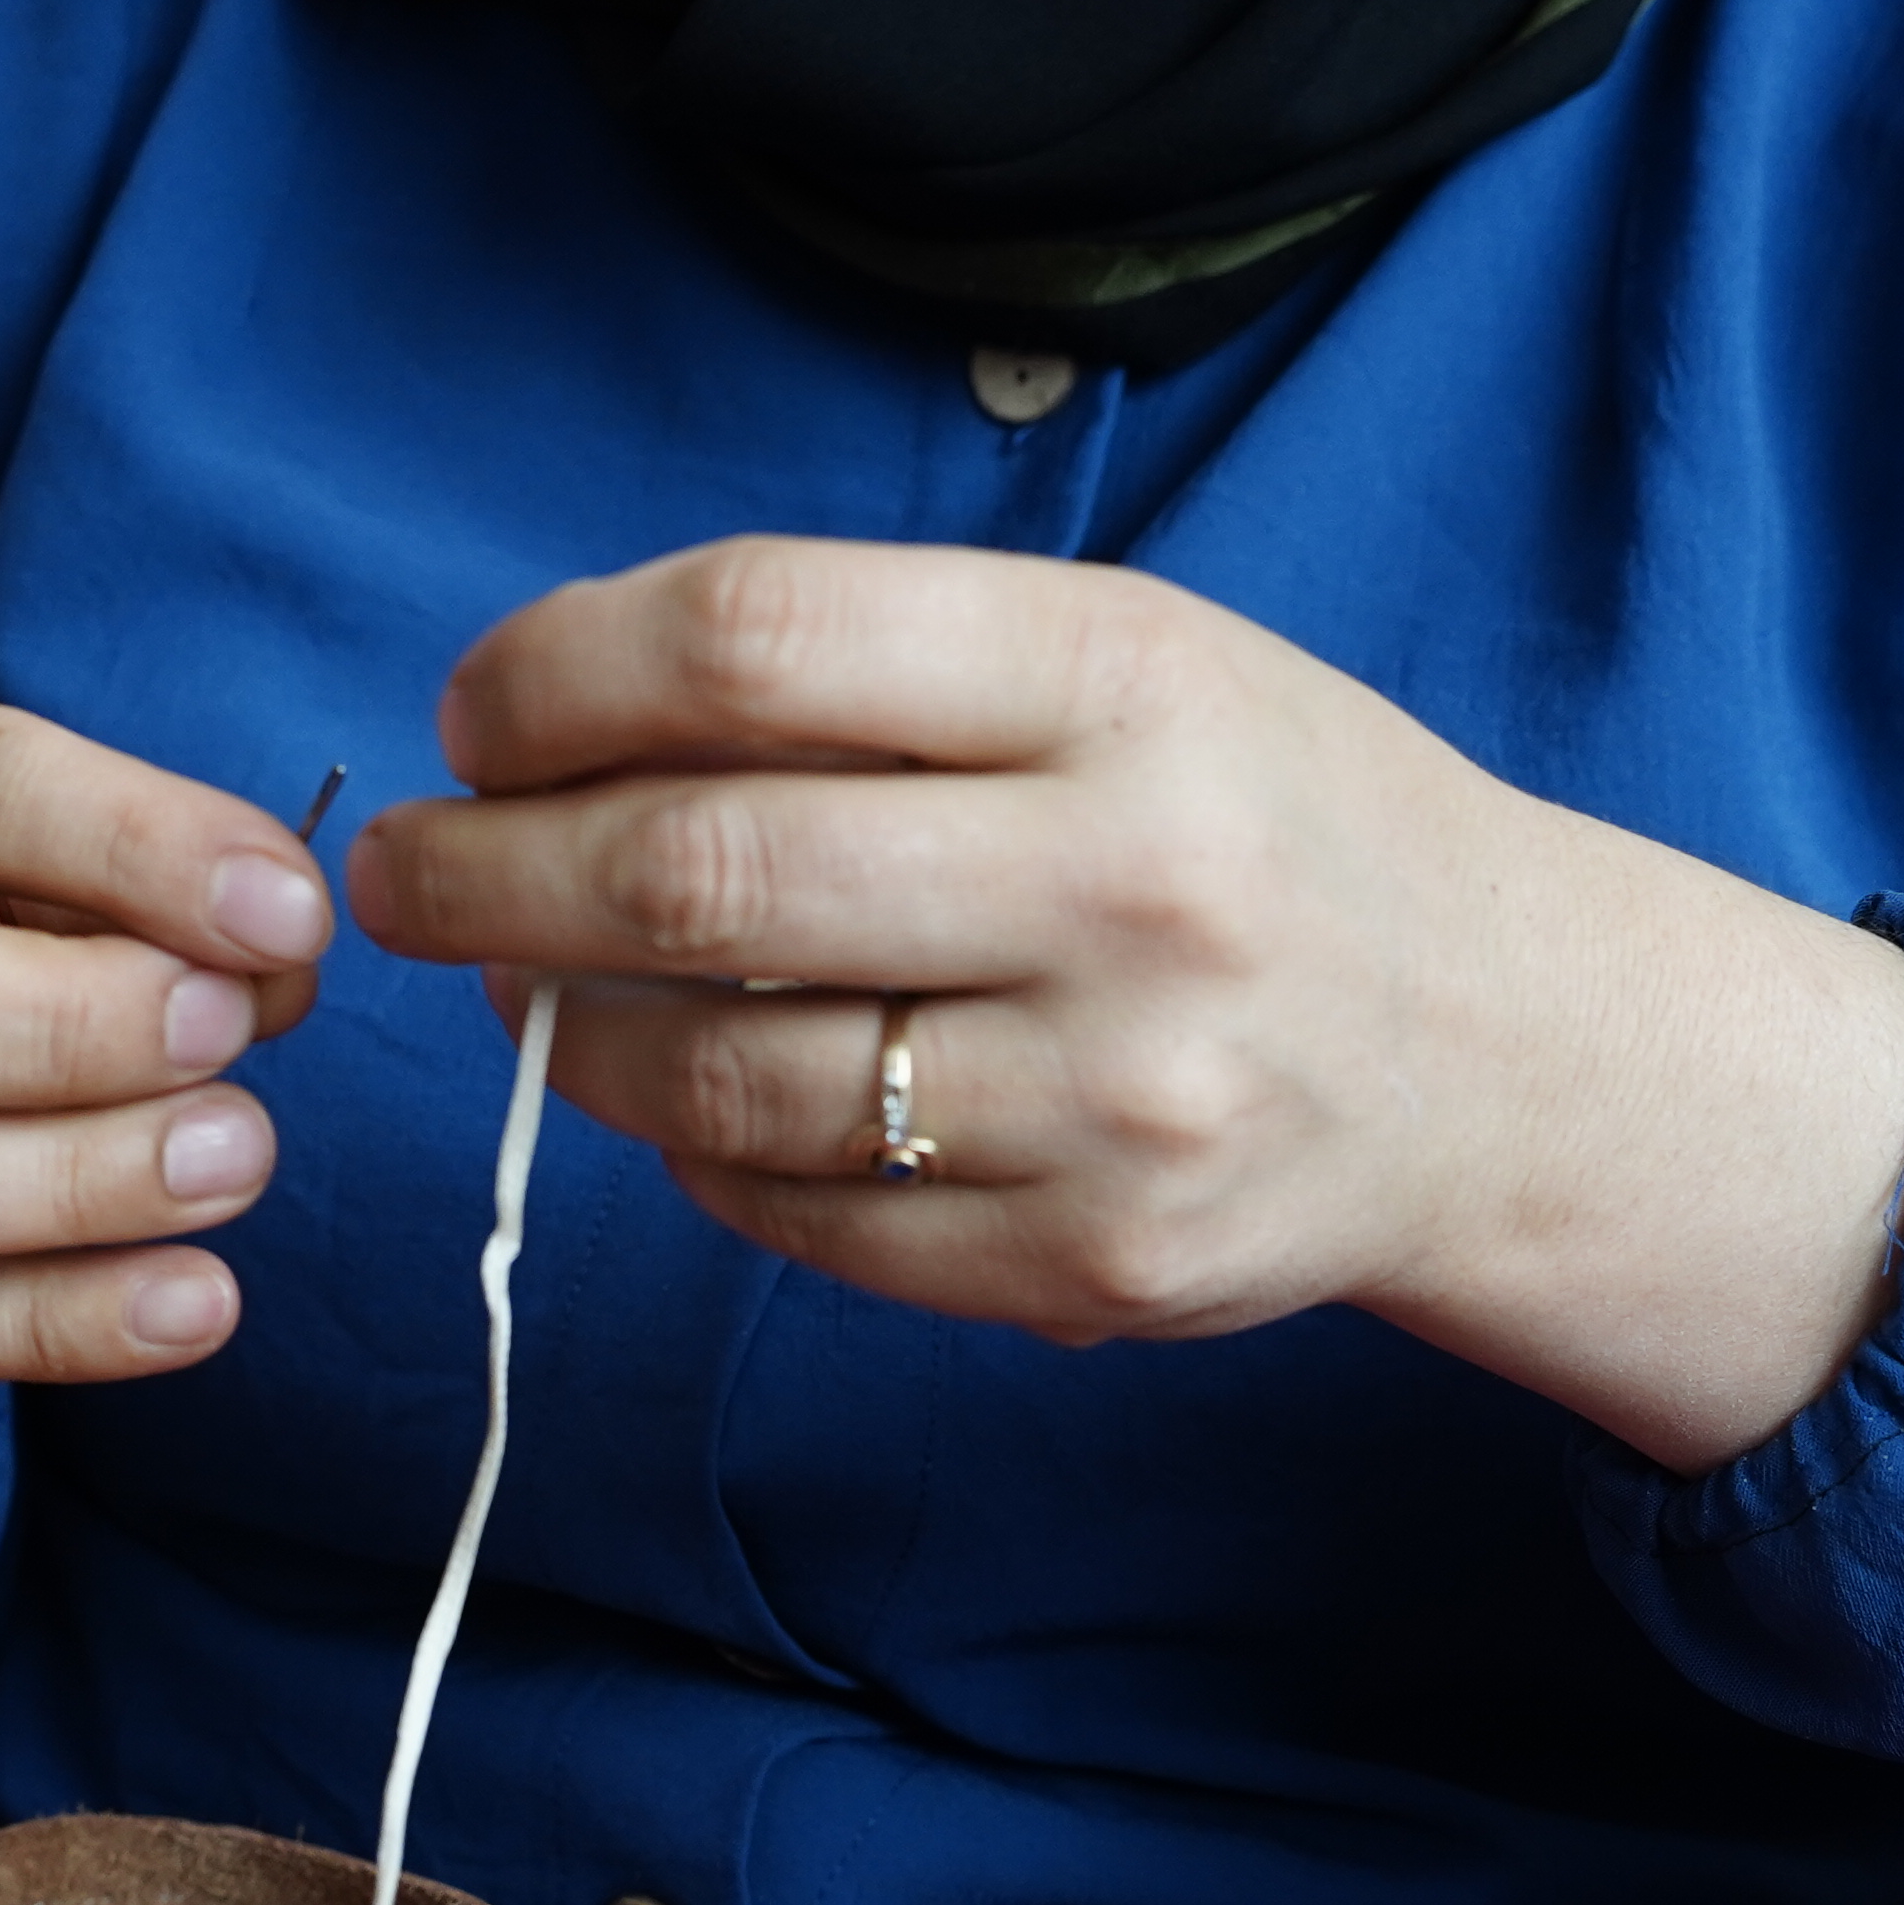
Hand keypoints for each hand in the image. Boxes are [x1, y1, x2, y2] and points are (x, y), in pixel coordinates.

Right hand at [0, 676, 338, 1545]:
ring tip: (234, 1161)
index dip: (118, 842)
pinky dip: (46, 1322)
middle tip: (229, 1035)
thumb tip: (273, 950)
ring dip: (57, 1181)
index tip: (284, 908)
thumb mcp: (9, 868)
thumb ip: (125, 889)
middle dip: (54, 1026)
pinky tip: (190, 1305)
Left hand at [342, 539, 1903, 1470]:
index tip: (474, 715)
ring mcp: (1115, 1095)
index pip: (754, 640)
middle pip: (697, 872)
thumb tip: (544, 726)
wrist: (1508, 1051)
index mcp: (1124, 679)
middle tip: (396, 875)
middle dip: (484, 872)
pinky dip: (692, 1158)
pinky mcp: (1094, 1264)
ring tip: (520, 987)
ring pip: (717, 1079)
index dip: (555, 676)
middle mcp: (1128, 880)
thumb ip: (864, 669)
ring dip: (561, 1033)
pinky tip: (678, 1099)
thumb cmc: (1256, 822)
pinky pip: (798, 1218)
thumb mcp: (1120, 663)